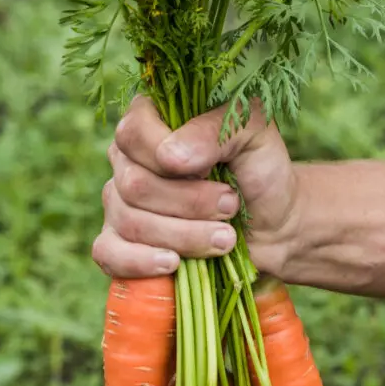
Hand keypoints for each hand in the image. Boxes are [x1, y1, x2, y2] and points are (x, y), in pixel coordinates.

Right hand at [94, 96, 300, 278]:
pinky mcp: (121, 245)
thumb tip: (170, 158)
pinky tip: (173, 264)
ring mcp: (119, 204)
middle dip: (189, 203)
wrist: (275, 227)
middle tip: (230, 206)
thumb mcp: (252, 134)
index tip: (213, 171)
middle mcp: (127, 161)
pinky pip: (109, 255)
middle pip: (133, 185)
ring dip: (185, 236)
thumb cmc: (262, 173)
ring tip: (226, 238)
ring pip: (131, 223)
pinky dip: (140, 263)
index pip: (133, 133)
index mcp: (151, 122)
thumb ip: (215, 129)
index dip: (168, 159)